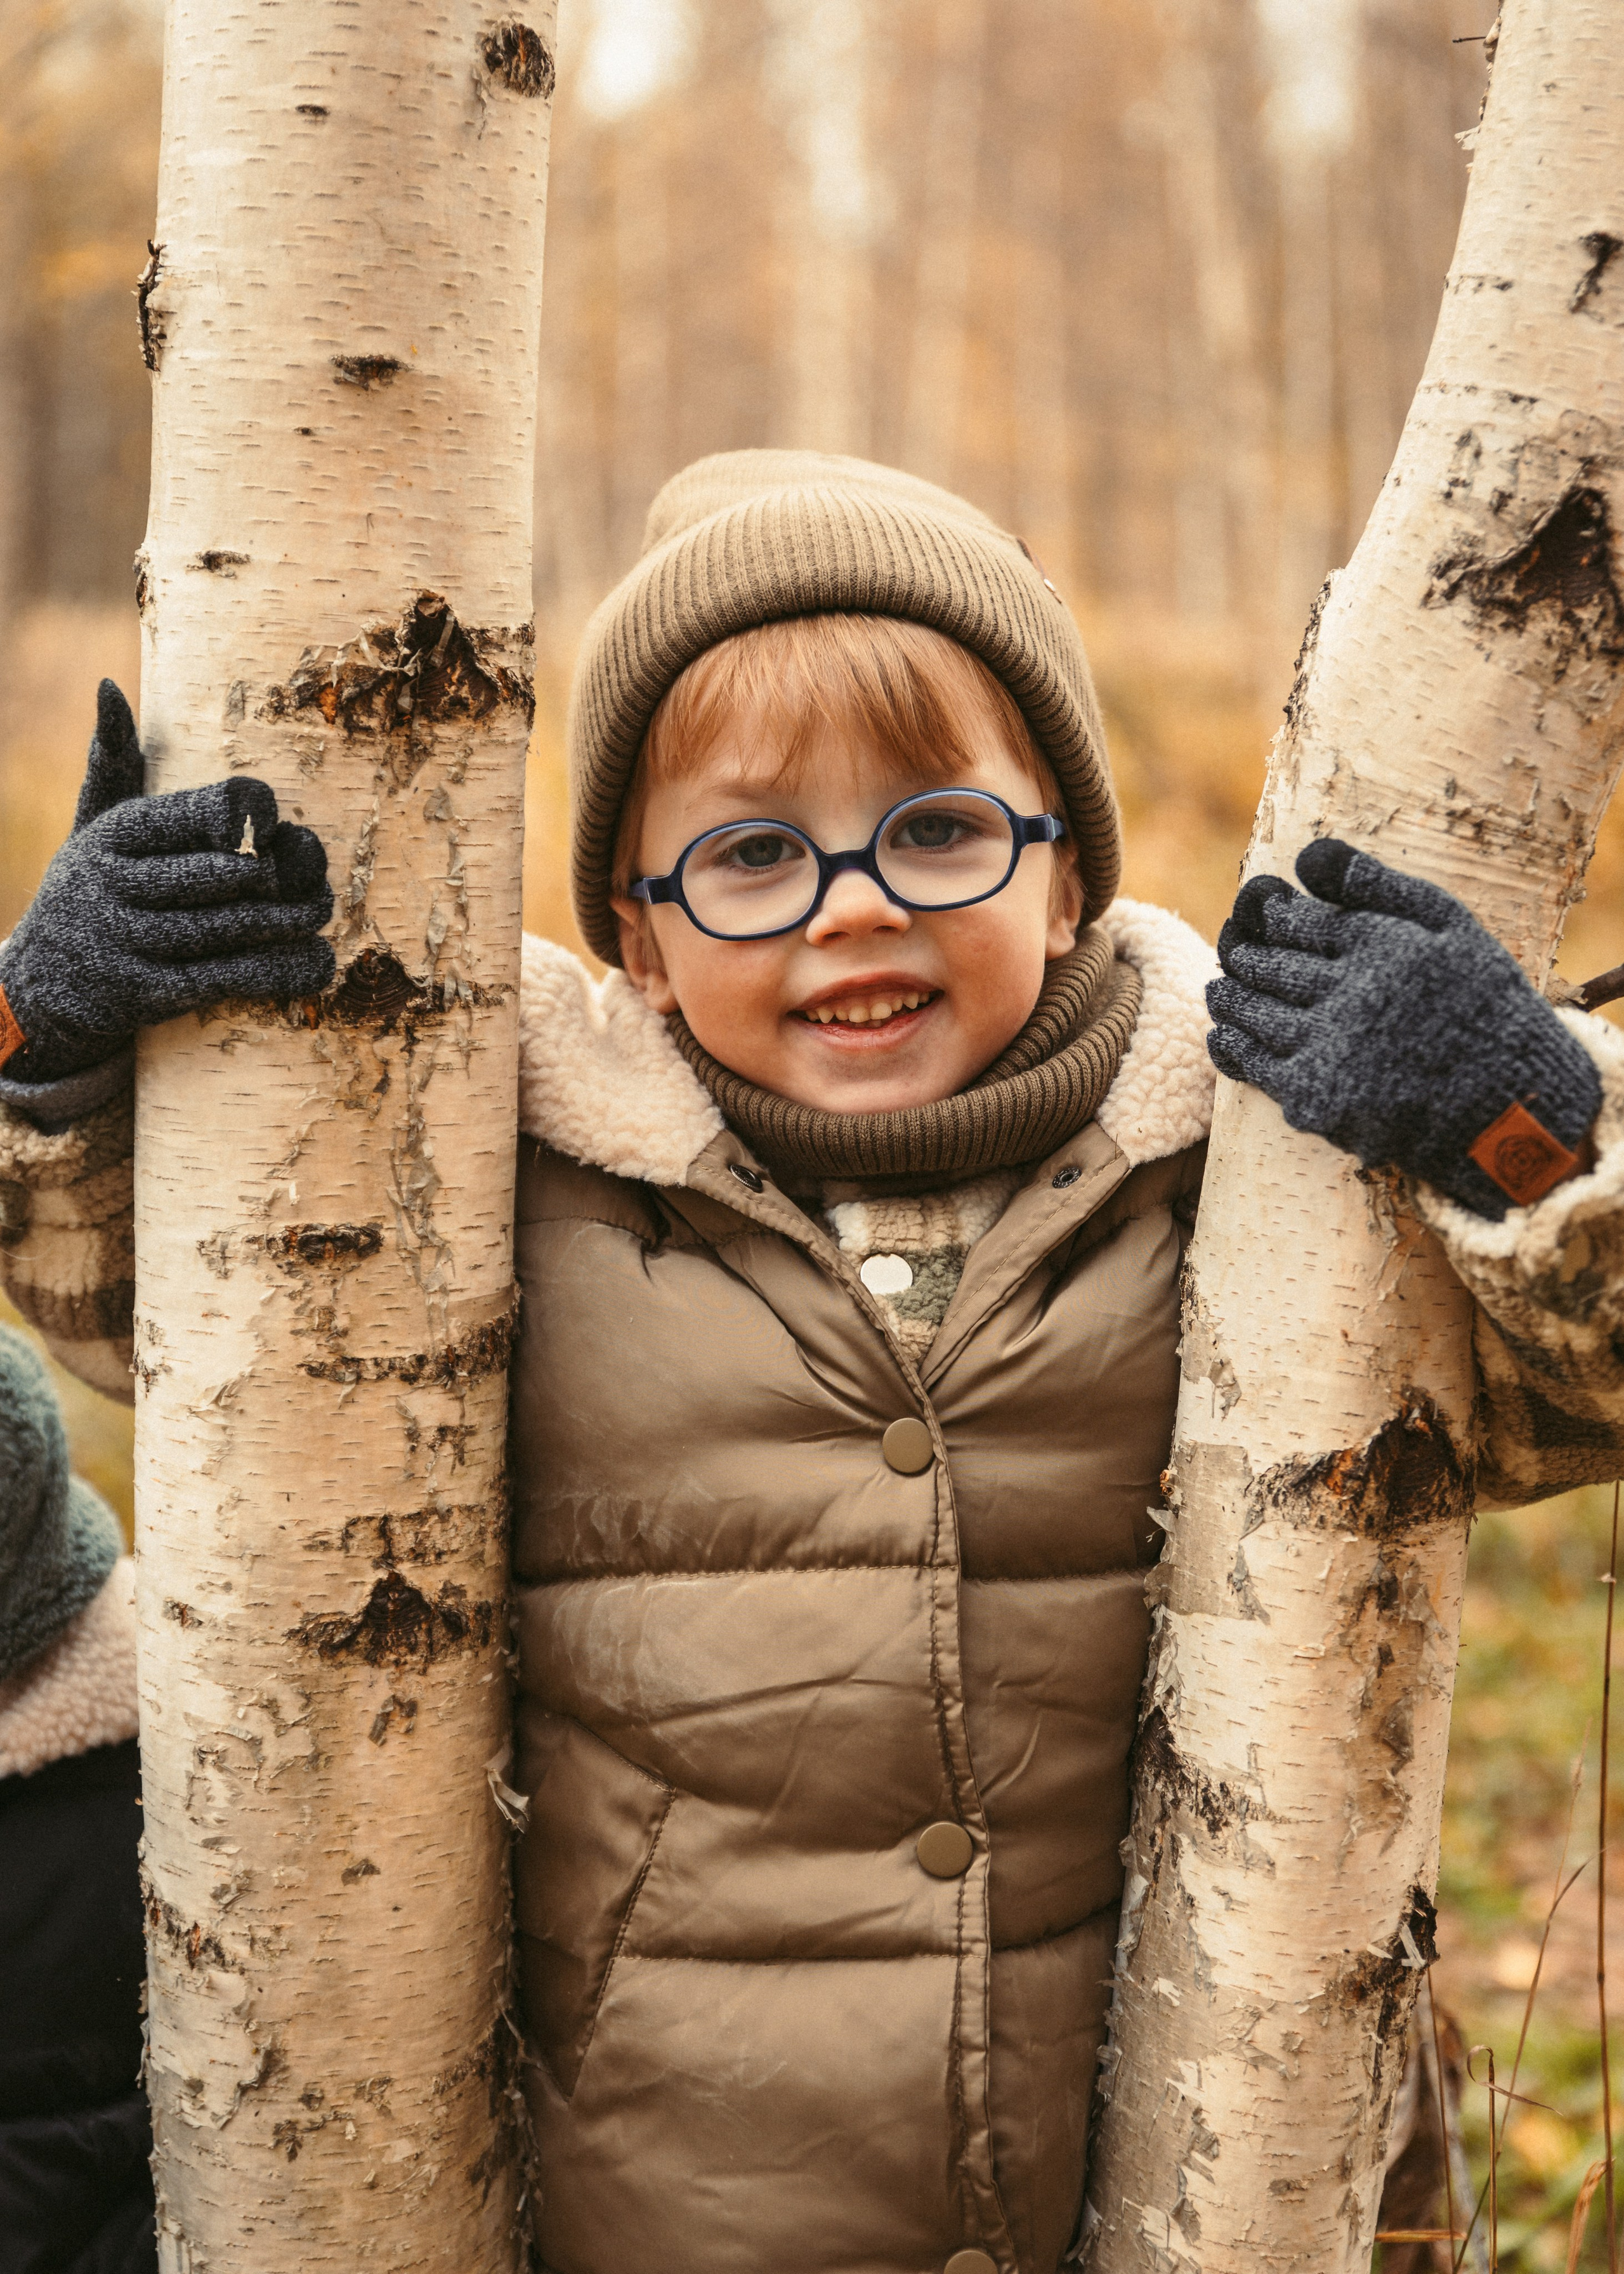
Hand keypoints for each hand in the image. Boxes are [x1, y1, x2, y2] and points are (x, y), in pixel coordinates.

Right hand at [0, 681, 334, 1083]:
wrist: (39, 984)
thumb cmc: (90, 885)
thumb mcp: (92, 821)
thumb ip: (111, 759)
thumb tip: (108, 688)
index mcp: (114, 835)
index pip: (193, 814)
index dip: (246, 815)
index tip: (274, 823)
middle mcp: (117, 887)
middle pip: (217, 875)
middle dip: (277, 875)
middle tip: (316, 874)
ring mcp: (129, 943)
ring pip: (226, 928)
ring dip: (287, 920)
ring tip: (321, 909)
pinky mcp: (146, 994)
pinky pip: (225, 979)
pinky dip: (279, 971)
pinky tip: (317, 960)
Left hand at [1207, 838, 1600, 1218]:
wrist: (1513, 1107)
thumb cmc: (1485, 1005)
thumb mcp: (1450, 927)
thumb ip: (1379, 886)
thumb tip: (1306, 855)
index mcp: (1380, 945)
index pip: (1294, 920)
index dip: (1268, 913)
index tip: (1261, 910)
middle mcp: (1350, 994)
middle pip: (1267, 966)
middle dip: (1241, 954)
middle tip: (1230, 948)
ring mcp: (1329, 1050)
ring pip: (1252, 1015)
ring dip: (1229, 998)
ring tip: (1221, 989)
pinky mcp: (1317, 1100)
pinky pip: (1255, 1067)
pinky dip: (1231, 1047)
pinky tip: (1223, 1036)